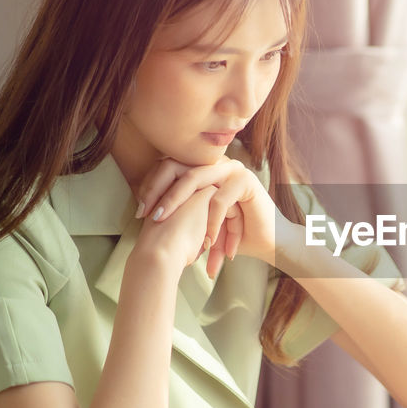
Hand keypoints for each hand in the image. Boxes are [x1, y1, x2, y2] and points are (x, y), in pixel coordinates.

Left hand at [135, 157, 282, 275]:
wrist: (267, 243)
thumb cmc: (230, 235)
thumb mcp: (198, 221)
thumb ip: (177, 210)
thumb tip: (139, 213)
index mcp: (203, 169)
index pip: (169, 168)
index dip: (151, 187)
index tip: (140, 212)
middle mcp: (216, 164)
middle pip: (178, 168)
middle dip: (159, 192)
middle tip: (149, 215)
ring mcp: (232, 169)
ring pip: (195, 178)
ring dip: (177, 202)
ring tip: (164, 221)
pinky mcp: (246, 180)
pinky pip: (220, 198)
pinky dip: (211, 221)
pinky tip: (208, 241)